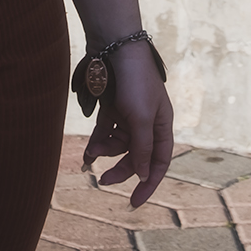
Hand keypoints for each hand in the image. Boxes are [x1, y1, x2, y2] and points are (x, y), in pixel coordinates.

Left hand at [79, 39, 173, 206]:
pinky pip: (105, 132)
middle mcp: (148, 122)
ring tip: (91, 153)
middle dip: (121, 169)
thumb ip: (142, 147)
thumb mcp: (141, 118)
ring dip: (105, 152)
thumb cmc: (135, 82)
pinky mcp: (113, 107)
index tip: (134, 202)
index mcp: (162, 125)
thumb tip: (144, 175)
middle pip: (137, 156)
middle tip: (103, 181)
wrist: (116, 48)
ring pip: (118, 144)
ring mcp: (130, 114)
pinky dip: (97, 142)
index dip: (149, 183)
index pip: (159, 162)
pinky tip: (88, 153)